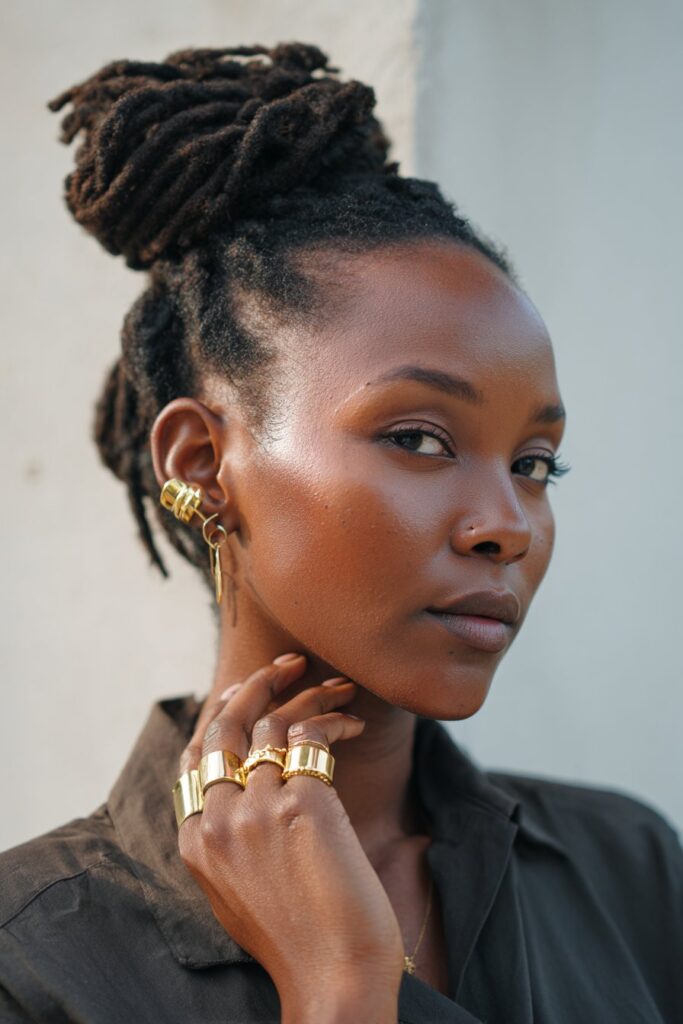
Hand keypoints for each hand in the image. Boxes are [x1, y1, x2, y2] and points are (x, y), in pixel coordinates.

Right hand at [178, 654, 403, 1022]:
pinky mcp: (301, 802)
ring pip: (273, 722)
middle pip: (224, 725)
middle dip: (254, 683)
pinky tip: (354, 724)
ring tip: (339, 685)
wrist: (331, 979)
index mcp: (195, 842)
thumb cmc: (299, 939)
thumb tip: (251, 792)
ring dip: (310, 693)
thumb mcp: (240, 890)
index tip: (241, 691)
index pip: (193, 756)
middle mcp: (217, 820)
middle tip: (288, 662)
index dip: (218, 714)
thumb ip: (232, 839)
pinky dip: (333, 720)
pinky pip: (310, 736)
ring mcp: (255, 808)